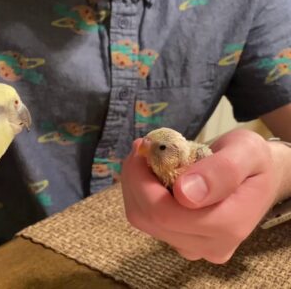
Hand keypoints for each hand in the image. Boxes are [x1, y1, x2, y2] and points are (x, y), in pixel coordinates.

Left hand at [121, 129, 284, 263]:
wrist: (258, 178)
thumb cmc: (254, 161)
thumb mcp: (246, 151)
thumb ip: (222, 170)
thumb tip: (185, 194)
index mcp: (229, 225)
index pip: (165, 213)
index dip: (142, 180)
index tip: (143, 147)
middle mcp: (209, 245)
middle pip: (148, 218)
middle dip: (135, 179)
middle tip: (140, 147)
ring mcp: (193, 248)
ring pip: (142, 219)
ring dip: (135, 186)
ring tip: (145, 157)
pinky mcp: (180, 242)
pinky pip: (147, 220)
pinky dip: (140, 194)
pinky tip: (150, 174)